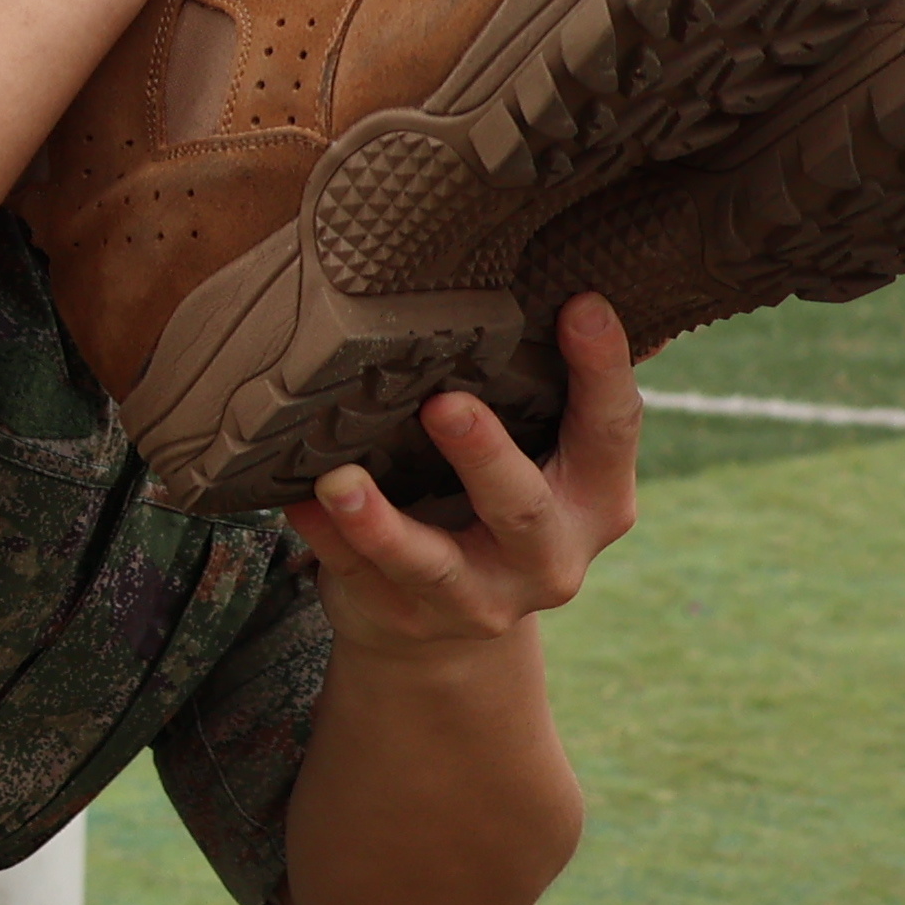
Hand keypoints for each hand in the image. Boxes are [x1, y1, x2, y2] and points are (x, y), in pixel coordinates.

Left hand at [290, 298, 639, 656]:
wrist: (448, 626)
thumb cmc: (494, 501)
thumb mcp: (544, 457)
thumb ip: (551, 389)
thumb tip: (576, 278)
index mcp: (596, 501)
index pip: (611, 431)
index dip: (602, 370)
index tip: (581, 302)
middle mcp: (548, 556)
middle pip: (521, 507)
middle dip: (483, 457)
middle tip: (444, 403)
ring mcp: (478, 598)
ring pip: (428, 562)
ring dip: (380, 522)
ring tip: (338, 480)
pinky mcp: (405, 618)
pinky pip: (356, 573)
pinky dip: (323, 536)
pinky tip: (293, 499)